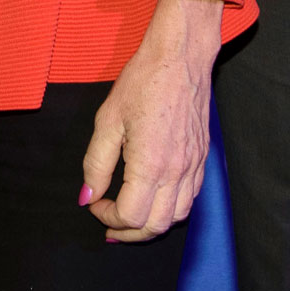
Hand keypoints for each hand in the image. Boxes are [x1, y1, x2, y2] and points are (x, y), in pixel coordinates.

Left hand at [82, 0, 222, 241]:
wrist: (180, 57)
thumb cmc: (142, 82)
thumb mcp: (107, 120)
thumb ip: (95, 164)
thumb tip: (87, 196)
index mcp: (151, 166)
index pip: (130, 216)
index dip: (107, 216)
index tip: (94, 203)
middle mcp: (177, 173)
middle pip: (156, 226)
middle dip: (130, 233)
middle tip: (110, 224)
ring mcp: (194, 167)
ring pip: (178, 217)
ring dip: (152, 224)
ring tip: (131, 217)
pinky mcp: (203, 158)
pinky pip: (190, 198)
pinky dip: (172, 207)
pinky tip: (155, 196)